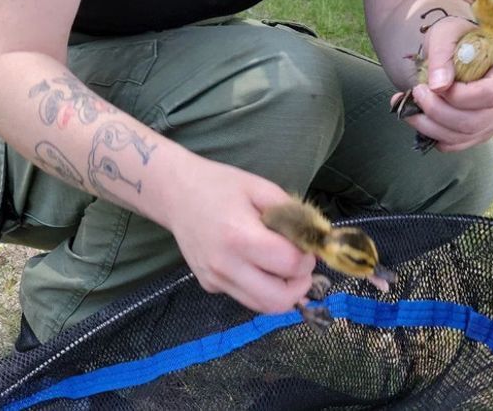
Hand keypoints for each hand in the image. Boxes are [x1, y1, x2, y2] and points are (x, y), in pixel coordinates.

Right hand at [158, 156, 316, 313]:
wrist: (175, 193)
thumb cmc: (220, 185)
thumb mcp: (261, 188)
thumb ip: (292, 214)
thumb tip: (317, 238)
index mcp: (240, 237)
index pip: (290, 265)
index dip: (308, 257)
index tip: (306, 244)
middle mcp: (225, 265)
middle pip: (278, 300)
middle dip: (300, 285)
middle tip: (301, 266)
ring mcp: (215, 279)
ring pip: (262, 306)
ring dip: (283, 293)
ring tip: (284, 268)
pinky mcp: (209, 285)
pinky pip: (244, 296)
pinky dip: (260, 287)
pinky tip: (256, 264)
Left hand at [391, 16, 492, 151]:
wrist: (451, 48)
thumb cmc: (453, 37)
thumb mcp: (444, 34)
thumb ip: (442, 56)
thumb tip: (438, 86)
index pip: (491, 93)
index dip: (460, 96)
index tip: (433, 86)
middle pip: (478, 120)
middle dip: (439, 112)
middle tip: (416, 94)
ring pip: (467, 135)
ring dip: (432, 127)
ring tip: (409, 110)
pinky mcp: (482, 129)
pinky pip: (460, 143)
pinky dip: (436, 137)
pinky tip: (419, 121)